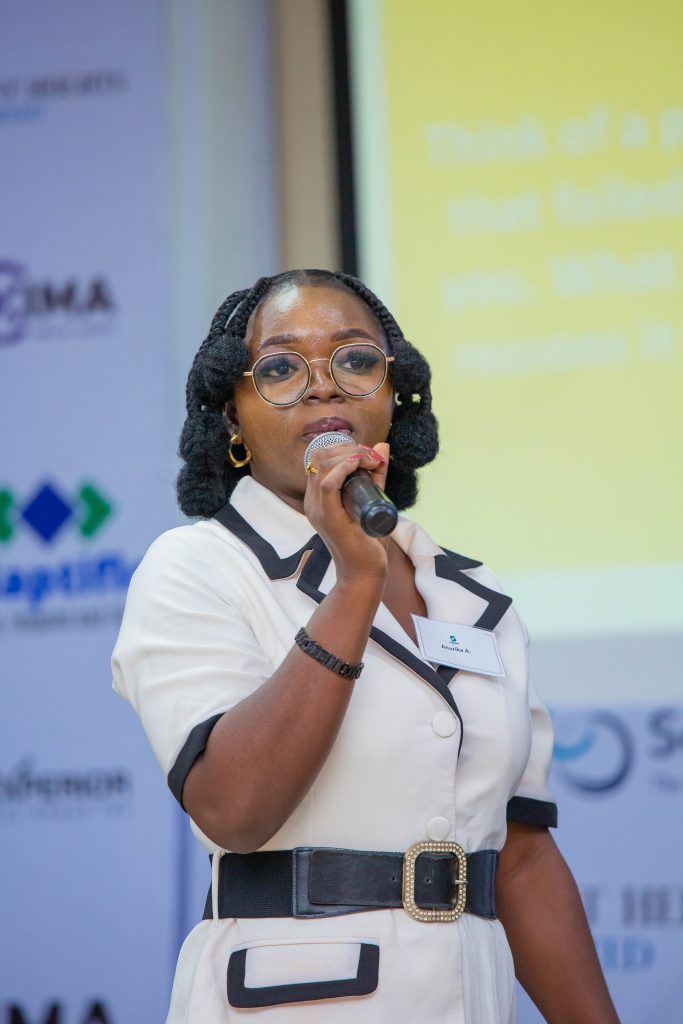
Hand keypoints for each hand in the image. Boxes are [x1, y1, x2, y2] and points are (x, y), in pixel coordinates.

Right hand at [303, 441, 390, 583]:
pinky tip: (358, 465)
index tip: (370, 454)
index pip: (320, 458)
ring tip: (372, 462)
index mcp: (318, 496)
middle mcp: (312, 501)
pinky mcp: (328, 518)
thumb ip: (376, 475)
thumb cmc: (367, 541)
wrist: (365, 573)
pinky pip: (328, 485)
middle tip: (373, 458)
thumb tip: (382, 447)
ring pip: (322, 465)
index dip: (344, 447)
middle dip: (348, 448)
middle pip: (319, 456)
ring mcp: (317, 509)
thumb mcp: (373, 498)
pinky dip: (343, 469)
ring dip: (350, 455)